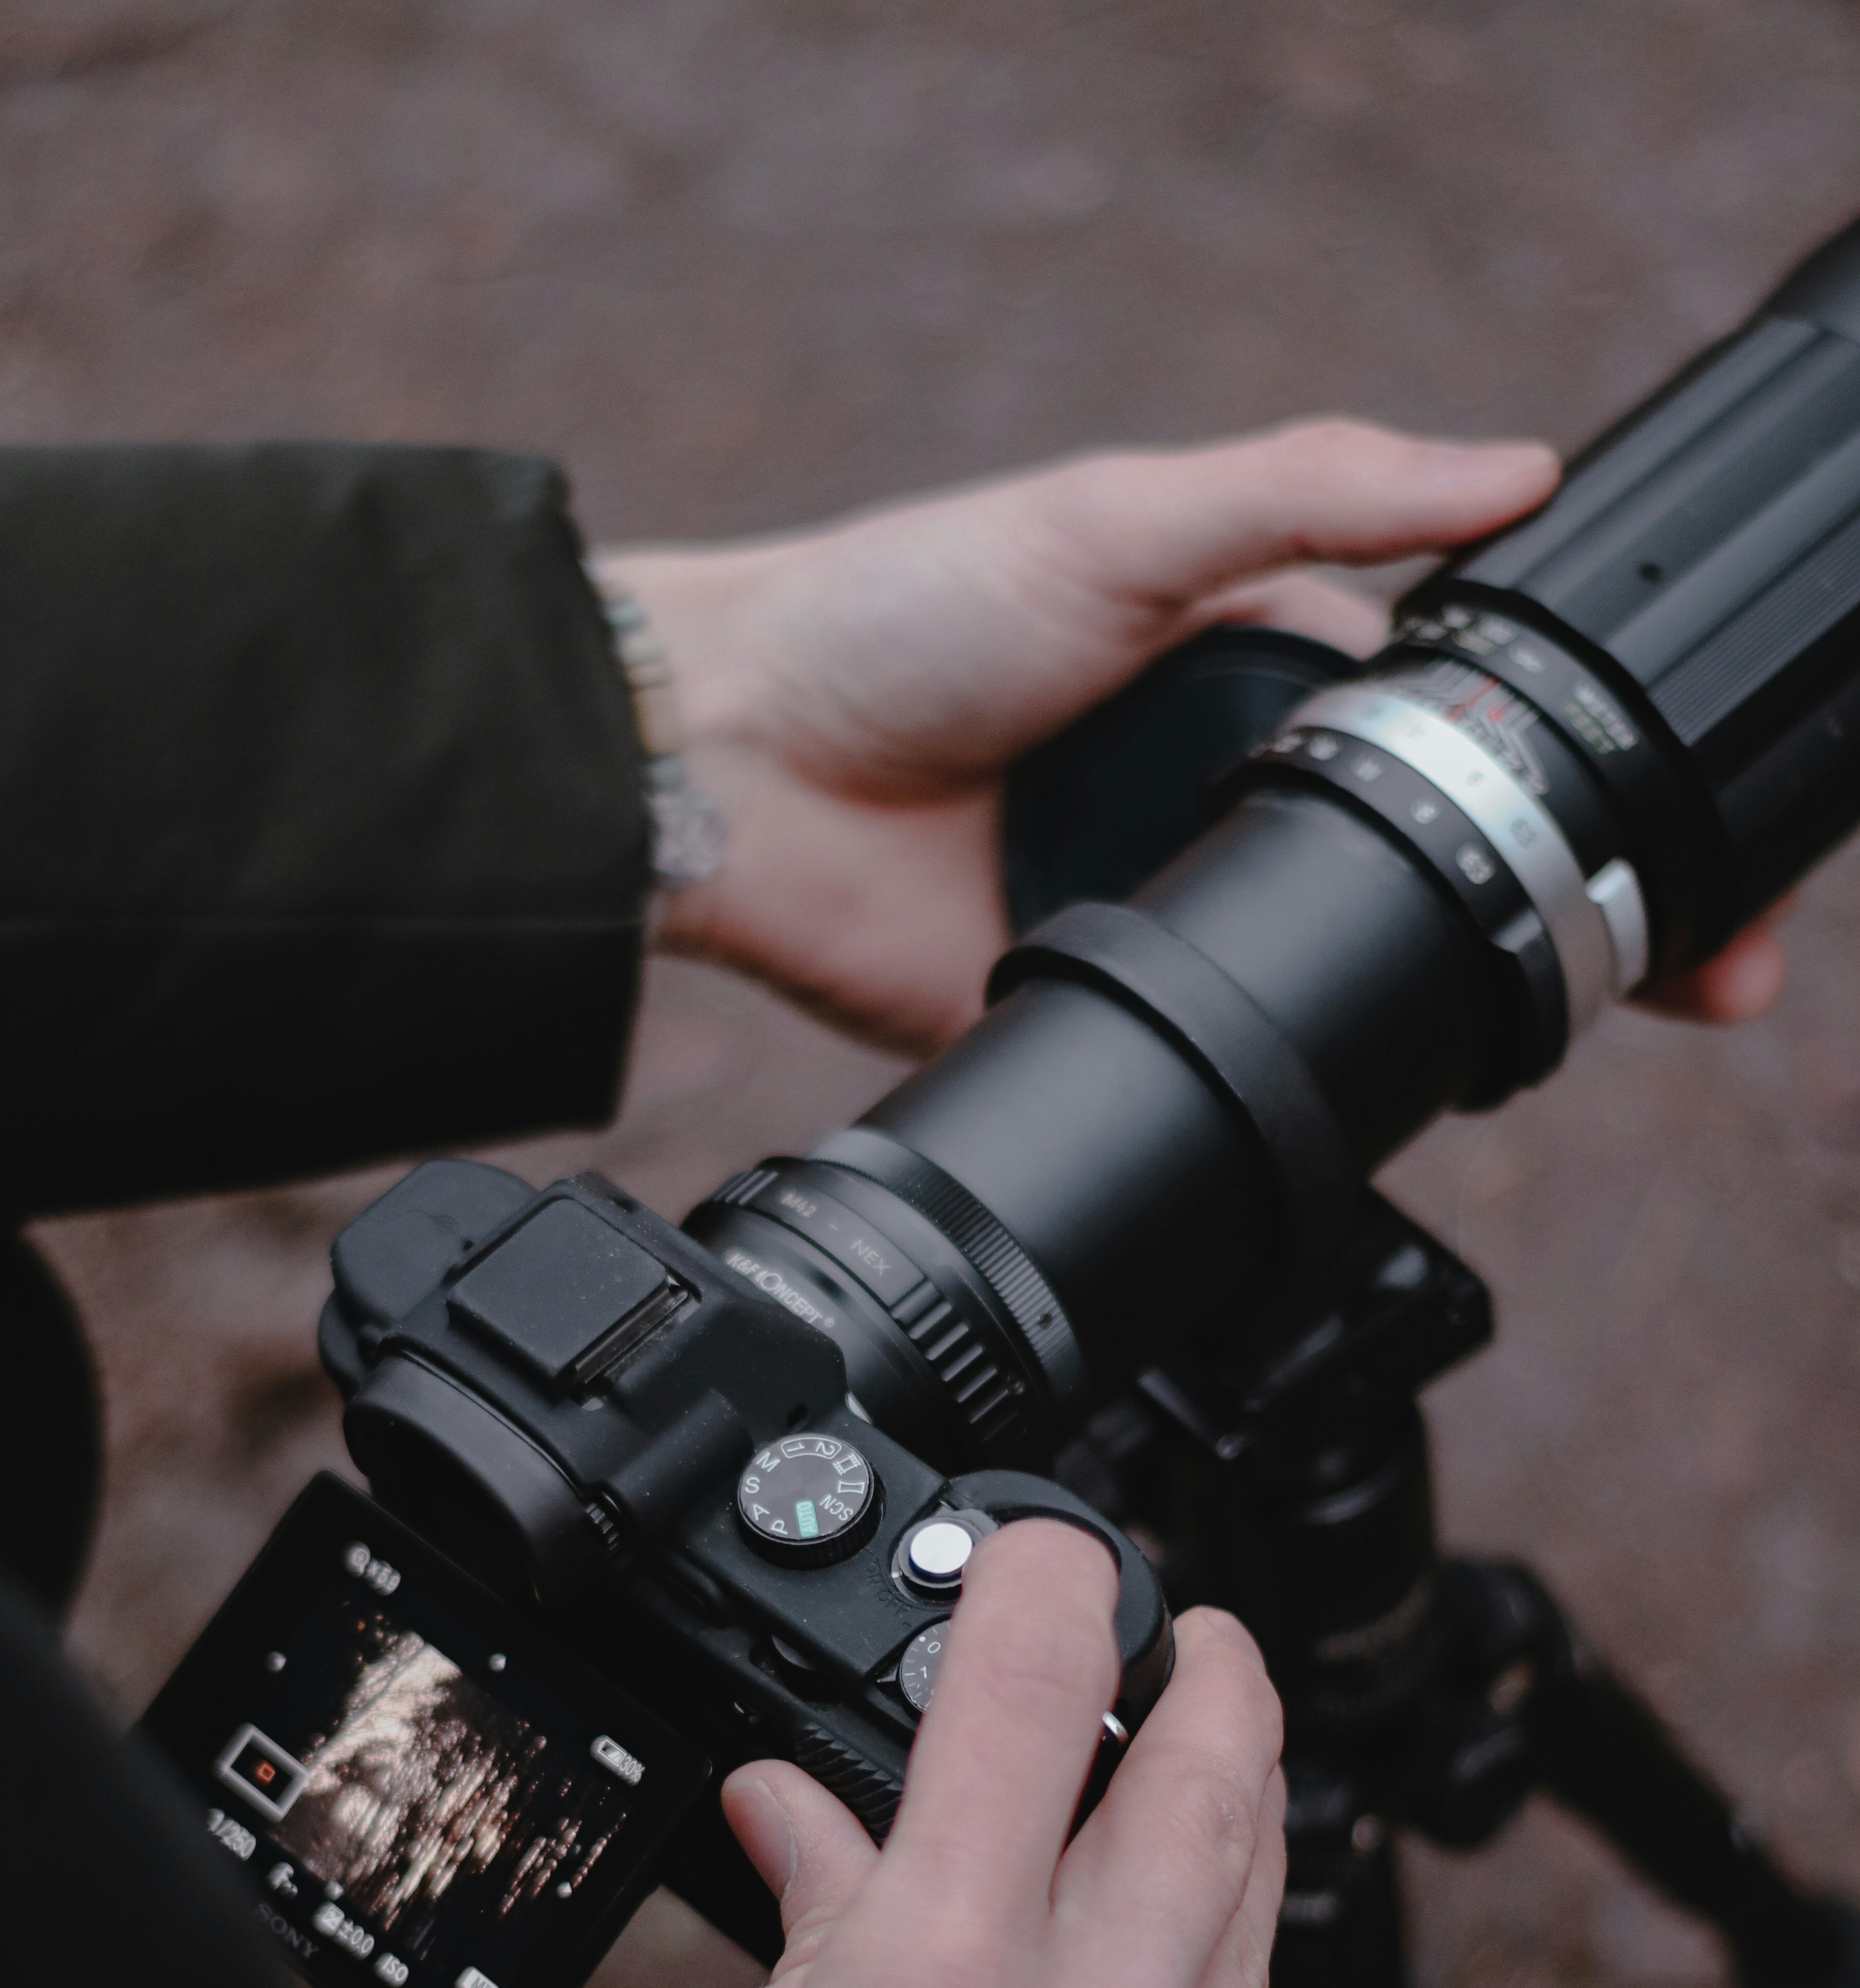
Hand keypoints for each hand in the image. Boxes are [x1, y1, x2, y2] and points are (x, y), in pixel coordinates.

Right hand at [499, 1524, 1285, 1987]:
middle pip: (1206, 1806)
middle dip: (1212, 1684)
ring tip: (1197, 1782)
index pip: (1022, 1712)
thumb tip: (800, 1838)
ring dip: (1232, 1837)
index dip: (1045, 1586)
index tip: (1047, 1552)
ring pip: (1245, 1952)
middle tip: (1194, 1639)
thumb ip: (779, 1962)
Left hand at [602, 424, 1784, 1047]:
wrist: (738, 765)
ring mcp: (1171, 917)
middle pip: (1418, 866)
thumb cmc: (902, 610)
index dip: (1555, 771)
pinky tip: (1377, 1086)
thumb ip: (1308, 494)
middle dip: (1548, 909)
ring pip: (1334, 978)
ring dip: (1436, 1004)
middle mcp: (1223, 801)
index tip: (1661, 825)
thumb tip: (1508, 473)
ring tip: (1562, 1025)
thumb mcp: (1119, 521)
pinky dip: (1284, 1075)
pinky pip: (1216, 1061)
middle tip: (1677, 971)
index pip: (1444, 722)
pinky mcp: (1106, 1015)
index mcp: (1252, 671)